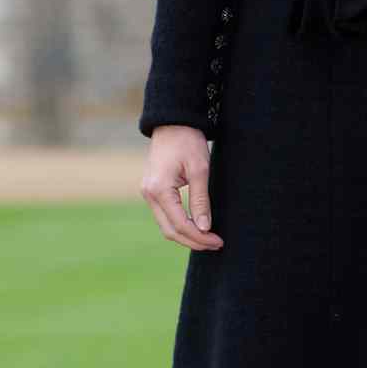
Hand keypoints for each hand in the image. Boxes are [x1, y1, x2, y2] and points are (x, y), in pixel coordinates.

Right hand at [140, 126, 223, 249]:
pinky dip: (180, 224)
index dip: (200, 237)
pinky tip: (196, 226)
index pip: (180, 224)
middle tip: (216, 244)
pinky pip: (165, 215)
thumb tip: (204, 228)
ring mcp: (148, 193)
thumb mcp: (200, 169)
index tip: (218, 241)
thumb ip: (201, 200)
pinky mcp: (152, 191)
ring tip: (209, 238)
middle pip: (170, 230)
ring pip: (166, 225)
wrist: (172, 123)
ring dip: (186, 235)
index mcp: (159, 190)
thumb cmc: (188, 142)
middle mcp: (149, 194)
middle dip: (193, 241)